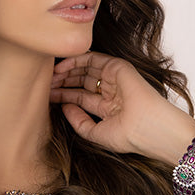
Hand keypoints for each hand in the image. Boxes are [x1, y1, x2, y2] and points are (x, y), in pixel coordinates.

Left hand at [50, 51, 194, 162]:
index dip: (62, 94)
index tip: (46, 96)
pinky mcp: (118, 67)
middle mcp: (111, 90)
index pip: (80, 96)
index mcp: (108, 106)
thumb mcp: (96, 133)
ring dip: (66, 70)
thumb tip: (64, 106)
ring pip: (85, 68)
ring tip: (49, 76)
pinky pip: (93, 58)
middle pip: (81, 80)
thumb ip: (79, 122)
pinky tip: (61, 67)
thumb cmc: (129, 136)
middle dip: (62, 81)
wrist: (149, 129)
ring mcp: (115, 78)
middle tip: (45, 83)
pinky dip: (76, 60)